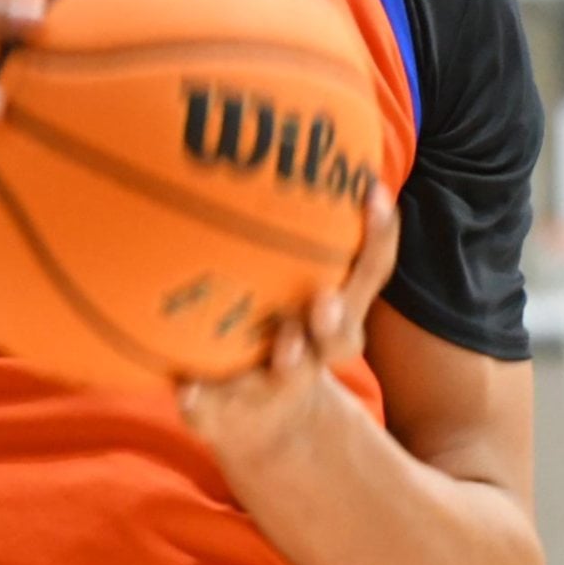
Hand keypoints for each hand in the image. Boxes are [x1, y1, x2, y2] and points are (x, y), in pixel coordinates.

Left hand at [179, 188, 400, 464]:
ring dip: (291, 358)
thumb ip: (288, 232)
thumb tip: (276, 141)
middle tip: (326, 298)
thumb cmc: (275, 330)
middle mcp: (312, 352)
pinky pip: (210, 407)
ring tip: (285, 343)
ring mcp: (270, 385)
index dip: (377, 237)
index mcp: (332, 317)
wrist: (259, 424)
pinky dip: (201, 398)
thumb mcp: (288, 283)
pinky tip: (186, 387)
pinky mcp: (223, 411)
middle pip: (339, 337)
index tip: (374, 193)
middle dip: (335, 318)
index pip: (365, 274)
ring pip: (289, 373)